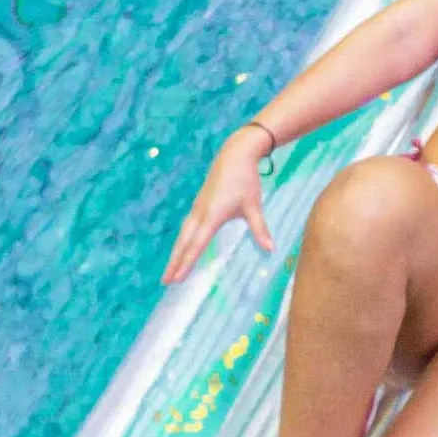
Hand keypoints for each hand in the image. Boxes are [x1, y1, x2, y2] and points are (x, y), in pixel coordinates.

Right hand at [161, 126, 274, 284]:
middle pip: (183, 243)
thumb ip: (260, 230)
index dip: (186, 263)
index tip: (177, 279)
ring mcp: (197, 208)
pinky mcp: (199, 204)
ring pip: (183, 235)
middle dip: (174, 263)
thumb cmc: (246, 180)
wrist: (235, 154)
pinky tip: (182, 248)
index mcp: (212, 216)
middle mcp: (200, 213)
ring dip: (176, 253)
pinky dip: (182, 241)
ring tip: (171, 270)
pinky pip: (187, 227)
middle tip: (166, 282)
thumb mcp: (254, 206)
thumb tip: (271, 250)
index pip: (196, 245)